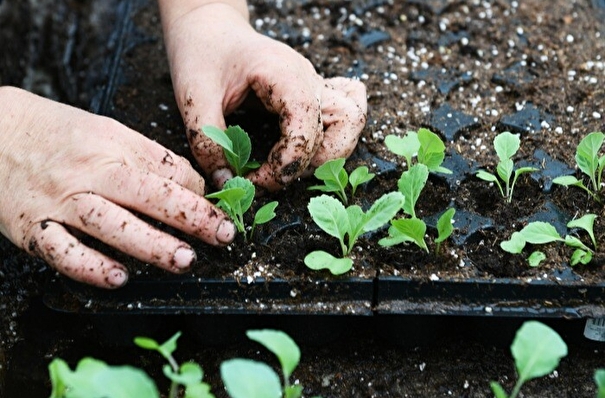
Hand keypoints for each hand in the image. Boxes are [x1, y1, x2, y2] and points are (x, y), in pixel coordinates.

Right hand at [0, 87, 234, 287]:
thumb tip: (192, 184)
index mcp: (113, 145)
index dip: (199, 193)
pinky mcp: (32, 227)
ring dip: (150, 245)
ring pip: (111, 224)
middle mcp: (89, 172)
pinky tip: (118, 278)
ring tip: (183, 260)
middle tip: (222, 235)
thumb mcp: (107, 132)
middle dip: (190, 217)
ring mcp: (60, 201)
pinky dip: (90, 266)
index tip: (224, 211)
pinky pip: (63, 251)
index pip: (167, 170)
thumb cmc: (57, 134)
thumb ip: (148, 158)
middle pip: (146, 195)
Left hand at [159, 1, 366, 191]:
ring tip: (290, 166)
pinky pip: (345, 113)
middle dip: (314, 161)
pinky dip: (335, 137)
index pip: (307, 123)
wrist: (210, 29)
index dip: (287, 161)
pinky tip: (309, 148)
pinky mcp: (311, 94)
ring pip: (350, 121)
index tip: (255, 179)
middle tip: (275, 174)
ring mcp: (314, 85)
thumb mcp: (192, 96)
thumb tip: (226, 181)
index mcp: (283, 74)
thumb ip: (207, 140)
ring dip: (329, 153)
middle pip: (344, 124)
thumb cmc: (202, 53)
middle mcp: (308, 78)